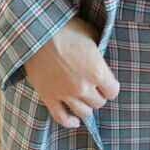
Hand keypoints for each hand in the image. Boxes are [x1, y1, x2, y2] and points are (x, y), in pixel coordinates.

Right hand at [24, 14, 120, 128]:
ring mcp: (65, 94)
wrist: (37, 32)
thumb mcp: (90, 33)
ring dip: (86, 107)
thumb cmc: (65, 28)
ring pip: (83, 112)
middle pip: (99, 103)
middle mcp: (83, 87)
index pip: (113, 91)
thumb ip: (98, 50)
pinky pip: (61, 117)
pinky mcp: (48, 97)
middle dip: (98, 95)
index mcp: (97, 71)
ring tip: (84, 100)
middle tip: (94, 88)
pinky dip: (69, 121)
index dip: (111, 87)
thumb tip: (100, 56)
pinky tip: (75, 120)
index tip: (107, 82)